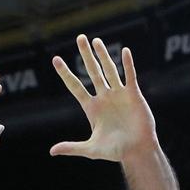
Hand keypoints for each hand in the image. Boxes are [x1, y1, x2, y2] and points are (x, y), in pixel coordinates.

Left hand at [51, 35, 156, 161]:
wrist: (138, 151)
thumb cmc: (116, 151)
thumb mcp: (91, 149)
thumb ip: (72, 147)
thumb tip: (51, 151)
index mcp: (92, 108)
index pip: (75, 86)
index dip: (65, 73)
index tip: (55, 59)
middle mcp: (104, 98)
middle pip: (93, 71)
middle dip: (86, 55)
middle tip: (80, 38)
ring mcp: (119, 95)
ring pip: (110, 70)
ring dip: (103, 55)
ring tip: (96, 40)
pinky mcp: (133, 95)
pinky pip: (130, 76)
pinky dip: (128, 64)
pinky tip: (125, 51)